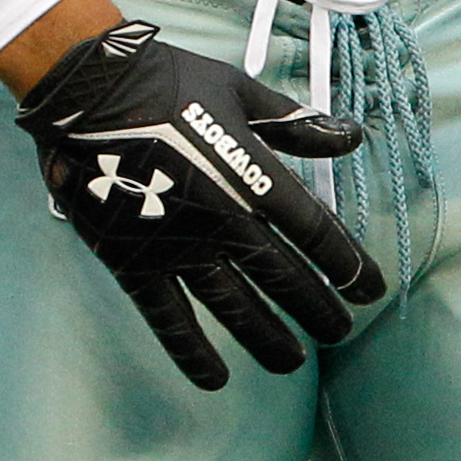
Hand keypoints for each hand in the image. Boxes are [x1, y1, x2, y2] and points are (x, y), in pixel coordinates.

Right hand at [13, 22, 382, 389]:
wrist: (90, 89)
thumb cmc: (169, 81)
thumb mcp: (242, 92)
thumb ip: (296, 124)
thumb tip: (351, 136)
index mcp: (254, 178)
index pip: (316, 234)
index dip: (348, 266)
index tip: (370, 291)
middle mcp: (225, 221)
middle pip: (284, 279)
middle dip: (318, 310)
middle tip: (339, 333)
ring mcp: (178, 248)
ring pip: (234, 308)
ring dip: (267, 339)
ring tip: (291, 362)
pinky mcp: (135, 262)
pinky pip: (168, 318)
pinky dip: (191, 351)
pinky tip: (213, 378)